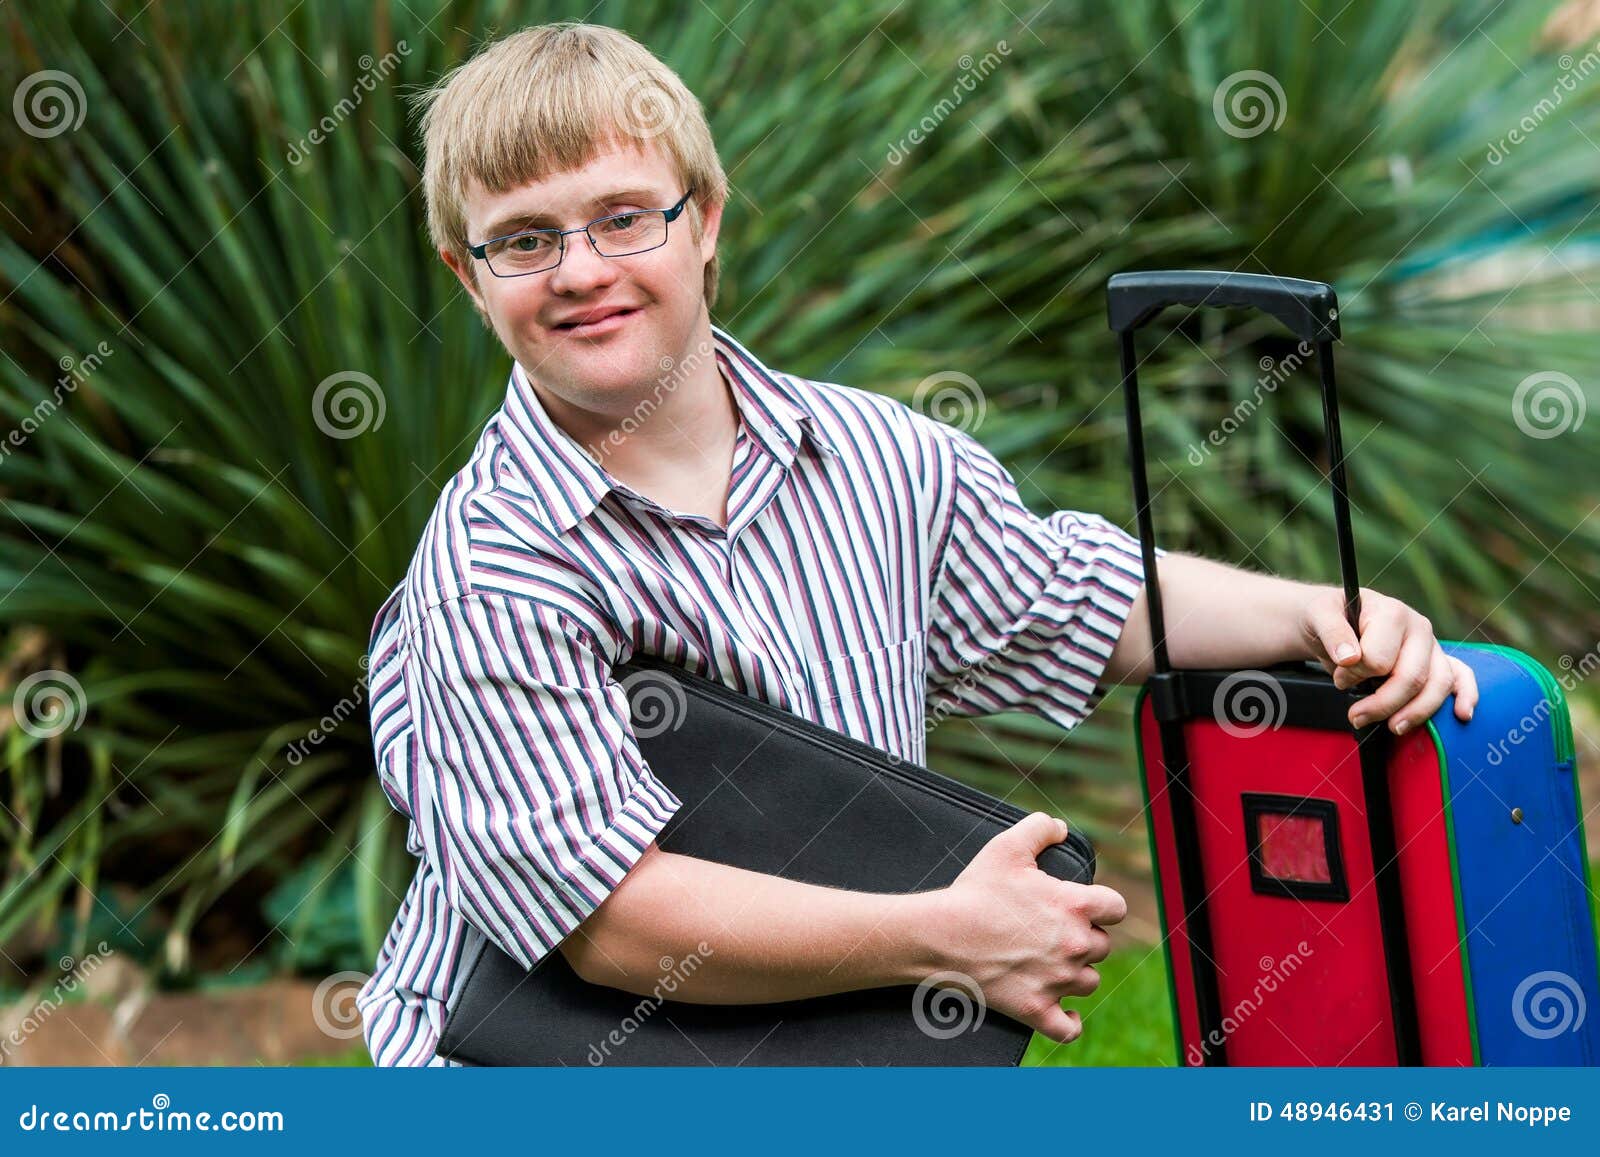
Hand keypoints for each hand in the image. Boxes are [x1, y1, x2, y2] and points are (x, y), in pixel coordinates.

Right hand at [926, 812, 1125, 1043]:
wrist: (939, 936)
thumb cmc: (974, 892)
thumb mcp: (1006, 847)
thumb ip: (1039, 829)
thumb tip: (1059, 828)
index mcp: (1073, 906)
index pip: (1116, 908)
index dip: (1103, 907)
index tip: (1086, 907)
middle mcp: (1073, 946)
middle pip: (1102, 947)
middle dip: (1083, 939)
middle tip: (1055, 932)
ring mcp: (1057, 982)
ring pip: (1088, 982)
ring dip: (1076, 973)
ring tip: (1054, 963)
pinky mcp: (1036, 1010)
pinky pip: (1068, 1028)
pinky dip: (1070, 1021)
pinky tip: (1067, 1012)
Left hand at [1299, 585, 1477, 734]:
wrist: (1336, 618)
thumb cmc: (1329, 616)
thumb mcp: (1319, 615)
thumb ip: (1332, 632)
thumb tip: (1349, 658)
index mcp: (1392, 613)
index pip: (1380, 659)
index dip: (1355, 675)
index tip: (1339, 677)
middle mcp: (1418, 628)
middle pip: (1412, 677)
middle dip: (1383, 704)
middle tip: (1355, 716)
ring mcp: (1431, 646)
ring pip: (1437, 685)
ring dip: (1415, 713)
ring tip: (1392, 728)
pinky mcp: (1438, 660)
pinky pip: (1461, 677)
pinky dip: (1465, 696)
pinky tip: (1462, 715)